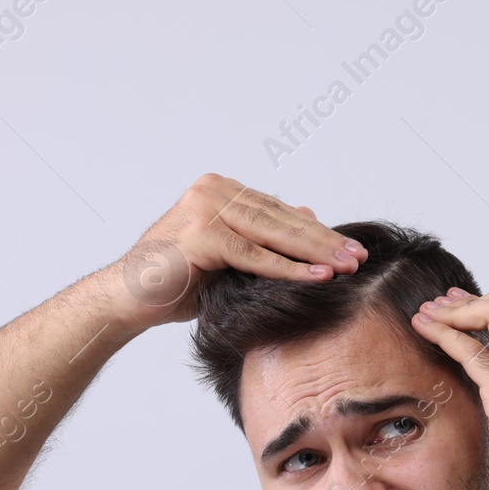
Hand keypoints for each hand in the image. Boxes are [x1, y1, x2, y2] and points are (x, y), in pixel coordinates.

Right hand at [103, 173, 366, 331]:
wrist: (129, 299)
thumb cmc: (177, 283)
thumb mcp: (230, 259)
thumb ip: (264, 238)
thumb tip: (308, 217)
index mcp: (221, 191)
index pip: (280, 212)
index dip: (318, 232)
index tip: (352, 249)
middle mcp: (213, 190)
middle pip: (281, 218)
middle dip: (324, 241)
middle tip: (359, 257)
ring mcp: (205, 207)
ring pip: (273, 233)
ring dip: (314, 252)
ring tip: (347, 266)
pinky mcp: (201, 233)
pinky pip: (254, 254)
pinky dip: (288, 268)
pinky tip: (318, 277)